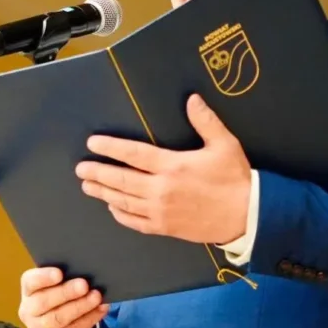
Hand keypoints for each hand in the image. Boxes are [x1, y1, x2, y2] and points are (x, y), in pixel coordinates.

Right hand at [18, 267, 107, 327]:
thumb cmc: (60, 303)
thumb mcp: (57, 290)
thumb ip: (65, 280)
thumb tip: (84, 271)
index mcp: (29, 292)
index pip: (29, 282)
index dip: (43, 277)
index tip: (59, 273)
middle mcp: (30, 311)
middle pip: (43, 301)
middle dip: (65, 292)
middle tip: (84, 285)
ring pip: (59, 318)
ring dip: (80, 306)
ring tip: (96, 297)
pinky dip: (90, 318)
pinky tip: (101, 308)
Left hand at [77, 94, 250, 244]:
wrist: (247, 216)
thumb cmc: (234, 179)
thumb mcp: (224, 144)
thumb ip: (205, 121)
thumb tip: (192, 99)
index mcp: (172, 166)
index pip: (133, 154)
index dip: (111, 147)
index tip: (93, 143)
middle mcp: (161, 189)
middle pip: (121, 179)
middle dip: (98, 172)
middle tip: (80, 168)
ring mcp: (160, 211)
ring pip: (123, 201)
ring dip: (103, 192)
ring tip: (87, 186)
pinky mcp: (165, 228)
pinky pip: (135, 222)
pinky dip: (120, 214)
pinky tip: (112, 208)